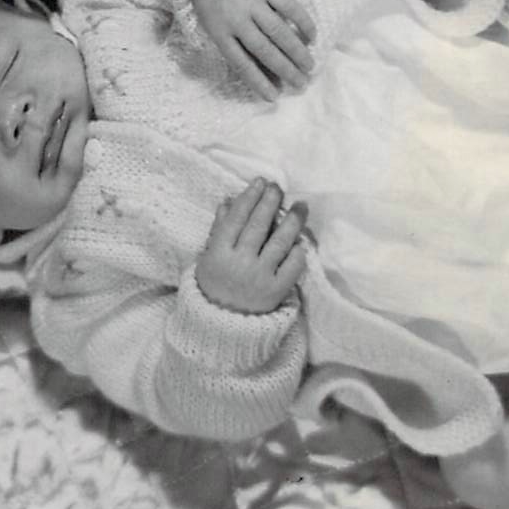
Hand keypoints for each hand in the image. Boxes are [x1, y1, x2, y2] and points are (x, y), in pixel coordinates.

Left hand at [190, 0, 316, 98]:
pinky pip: (289, 7)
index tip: (274, 97)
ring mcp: (253, 1)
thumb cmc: (213, 0)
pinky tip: (311, 36)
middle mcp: (236, 19)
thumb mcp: (213, 26)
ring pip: (279, 32)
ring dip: (297, 51)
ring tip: (309, 65)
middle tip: (301, 83)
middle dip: (285, 70)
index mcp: (220, 32)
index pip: (241, 63)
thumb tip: (263, 74)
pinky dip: (303, 23)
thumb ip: (234, 46)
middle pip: (265, 50)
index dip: (258, 82)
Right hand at [196, 177, 308, 313]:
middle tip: (278, 188)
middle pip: (258, 226)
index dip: (249, 197)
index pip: (237, 218)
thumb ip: (219, 229)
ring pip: (279, 242)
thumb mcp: (208, 258)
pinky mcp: (277, 291)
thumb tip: (229, 200)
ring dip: (292, 221)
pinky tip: (300, 240)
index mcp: (218, 253)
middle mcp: (239, 264)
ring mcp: (259, 277)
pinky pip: (292, 266)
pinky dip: (297, 251)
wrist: (222, 326)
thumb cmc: (214, 286)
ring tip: (300, 206)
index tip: (260, 182)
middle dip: (270, 202)